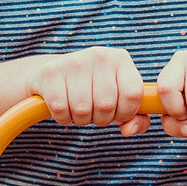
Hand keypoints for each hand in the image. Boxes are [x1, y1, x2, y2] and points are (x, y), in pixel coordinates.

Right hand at [27, 46, 149, 135]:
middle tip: (94, 112)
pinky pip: (61, 109)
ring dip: (81, 119)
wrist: (55, 74)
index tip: (118, 114)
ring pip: (82, 110)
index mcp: (121, 59)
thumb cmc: (94, 90)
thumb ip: (136, 118)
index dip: (126, 113)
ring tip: (79, 109)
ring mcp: (73, 60)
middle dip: (101, 119)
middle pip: (106, 105)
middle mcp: (99, 55)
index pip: (133, 94)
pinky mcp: (50, 72)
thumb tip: (129, 130)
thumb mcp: (119, 100)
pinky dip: (63, 117)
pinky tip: (64, 107)